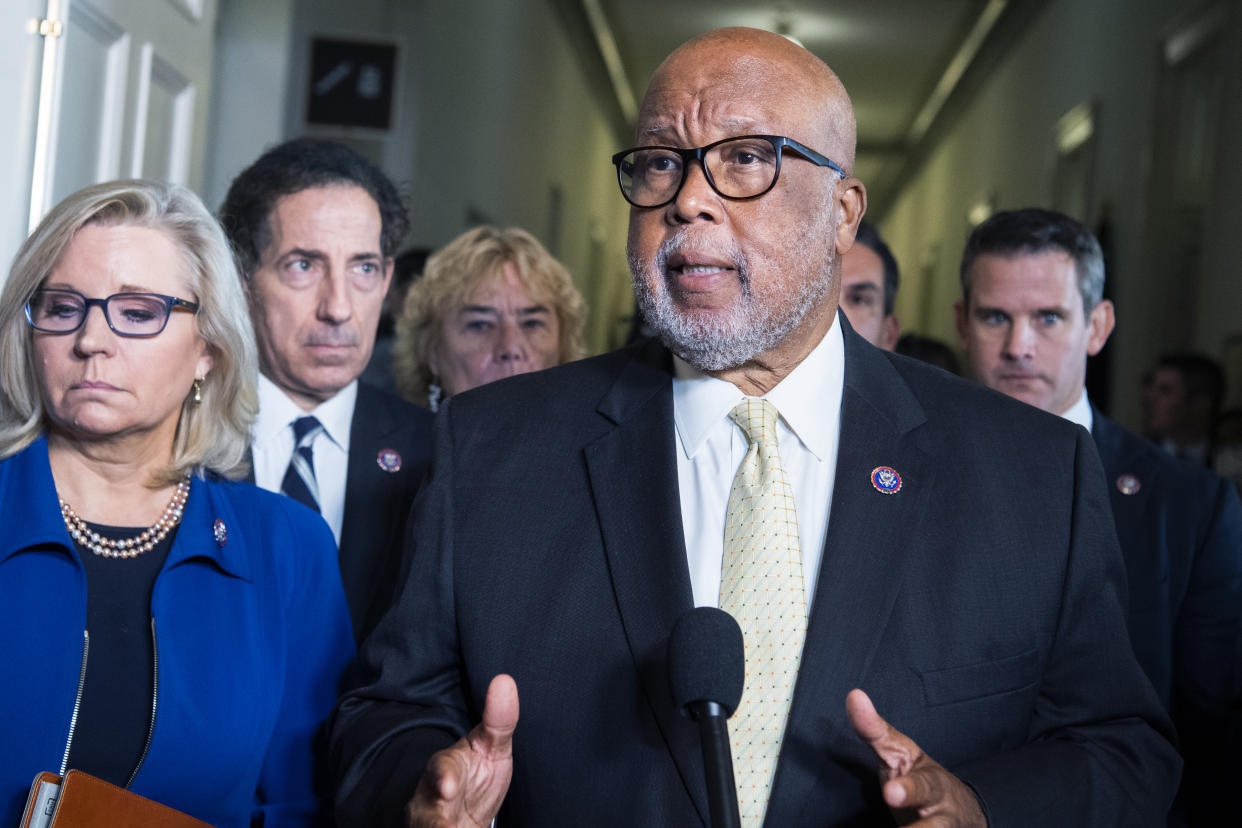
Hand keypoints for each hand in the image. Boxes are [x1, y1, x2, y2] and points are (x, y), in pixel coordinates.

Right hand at [406, 674, 519, 827]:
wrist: (462, 809)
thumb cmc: (475, 773)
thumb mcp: (490, 747)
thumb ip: (498, 720)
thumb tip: (504, 680)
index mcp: (445, 770)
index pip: (440, 771)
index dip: (442, 778)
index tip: (446, 787)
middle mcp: (431, 799)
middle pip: (426, 812)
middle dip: (434, 821)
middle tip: (446, 823)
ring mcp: (431, 821)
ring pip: (429, 827)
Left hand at [846, 689, 985, 827]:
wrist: (961, 812)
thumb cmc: (919, 778)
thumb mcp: (899, 753)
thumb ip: (874, 730)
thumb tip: (853, 695)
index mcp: (930, 784)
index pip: (922, 787)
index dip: (909, 791)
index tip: (892, 793)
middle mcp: (940, 814)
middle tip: (893, 803)